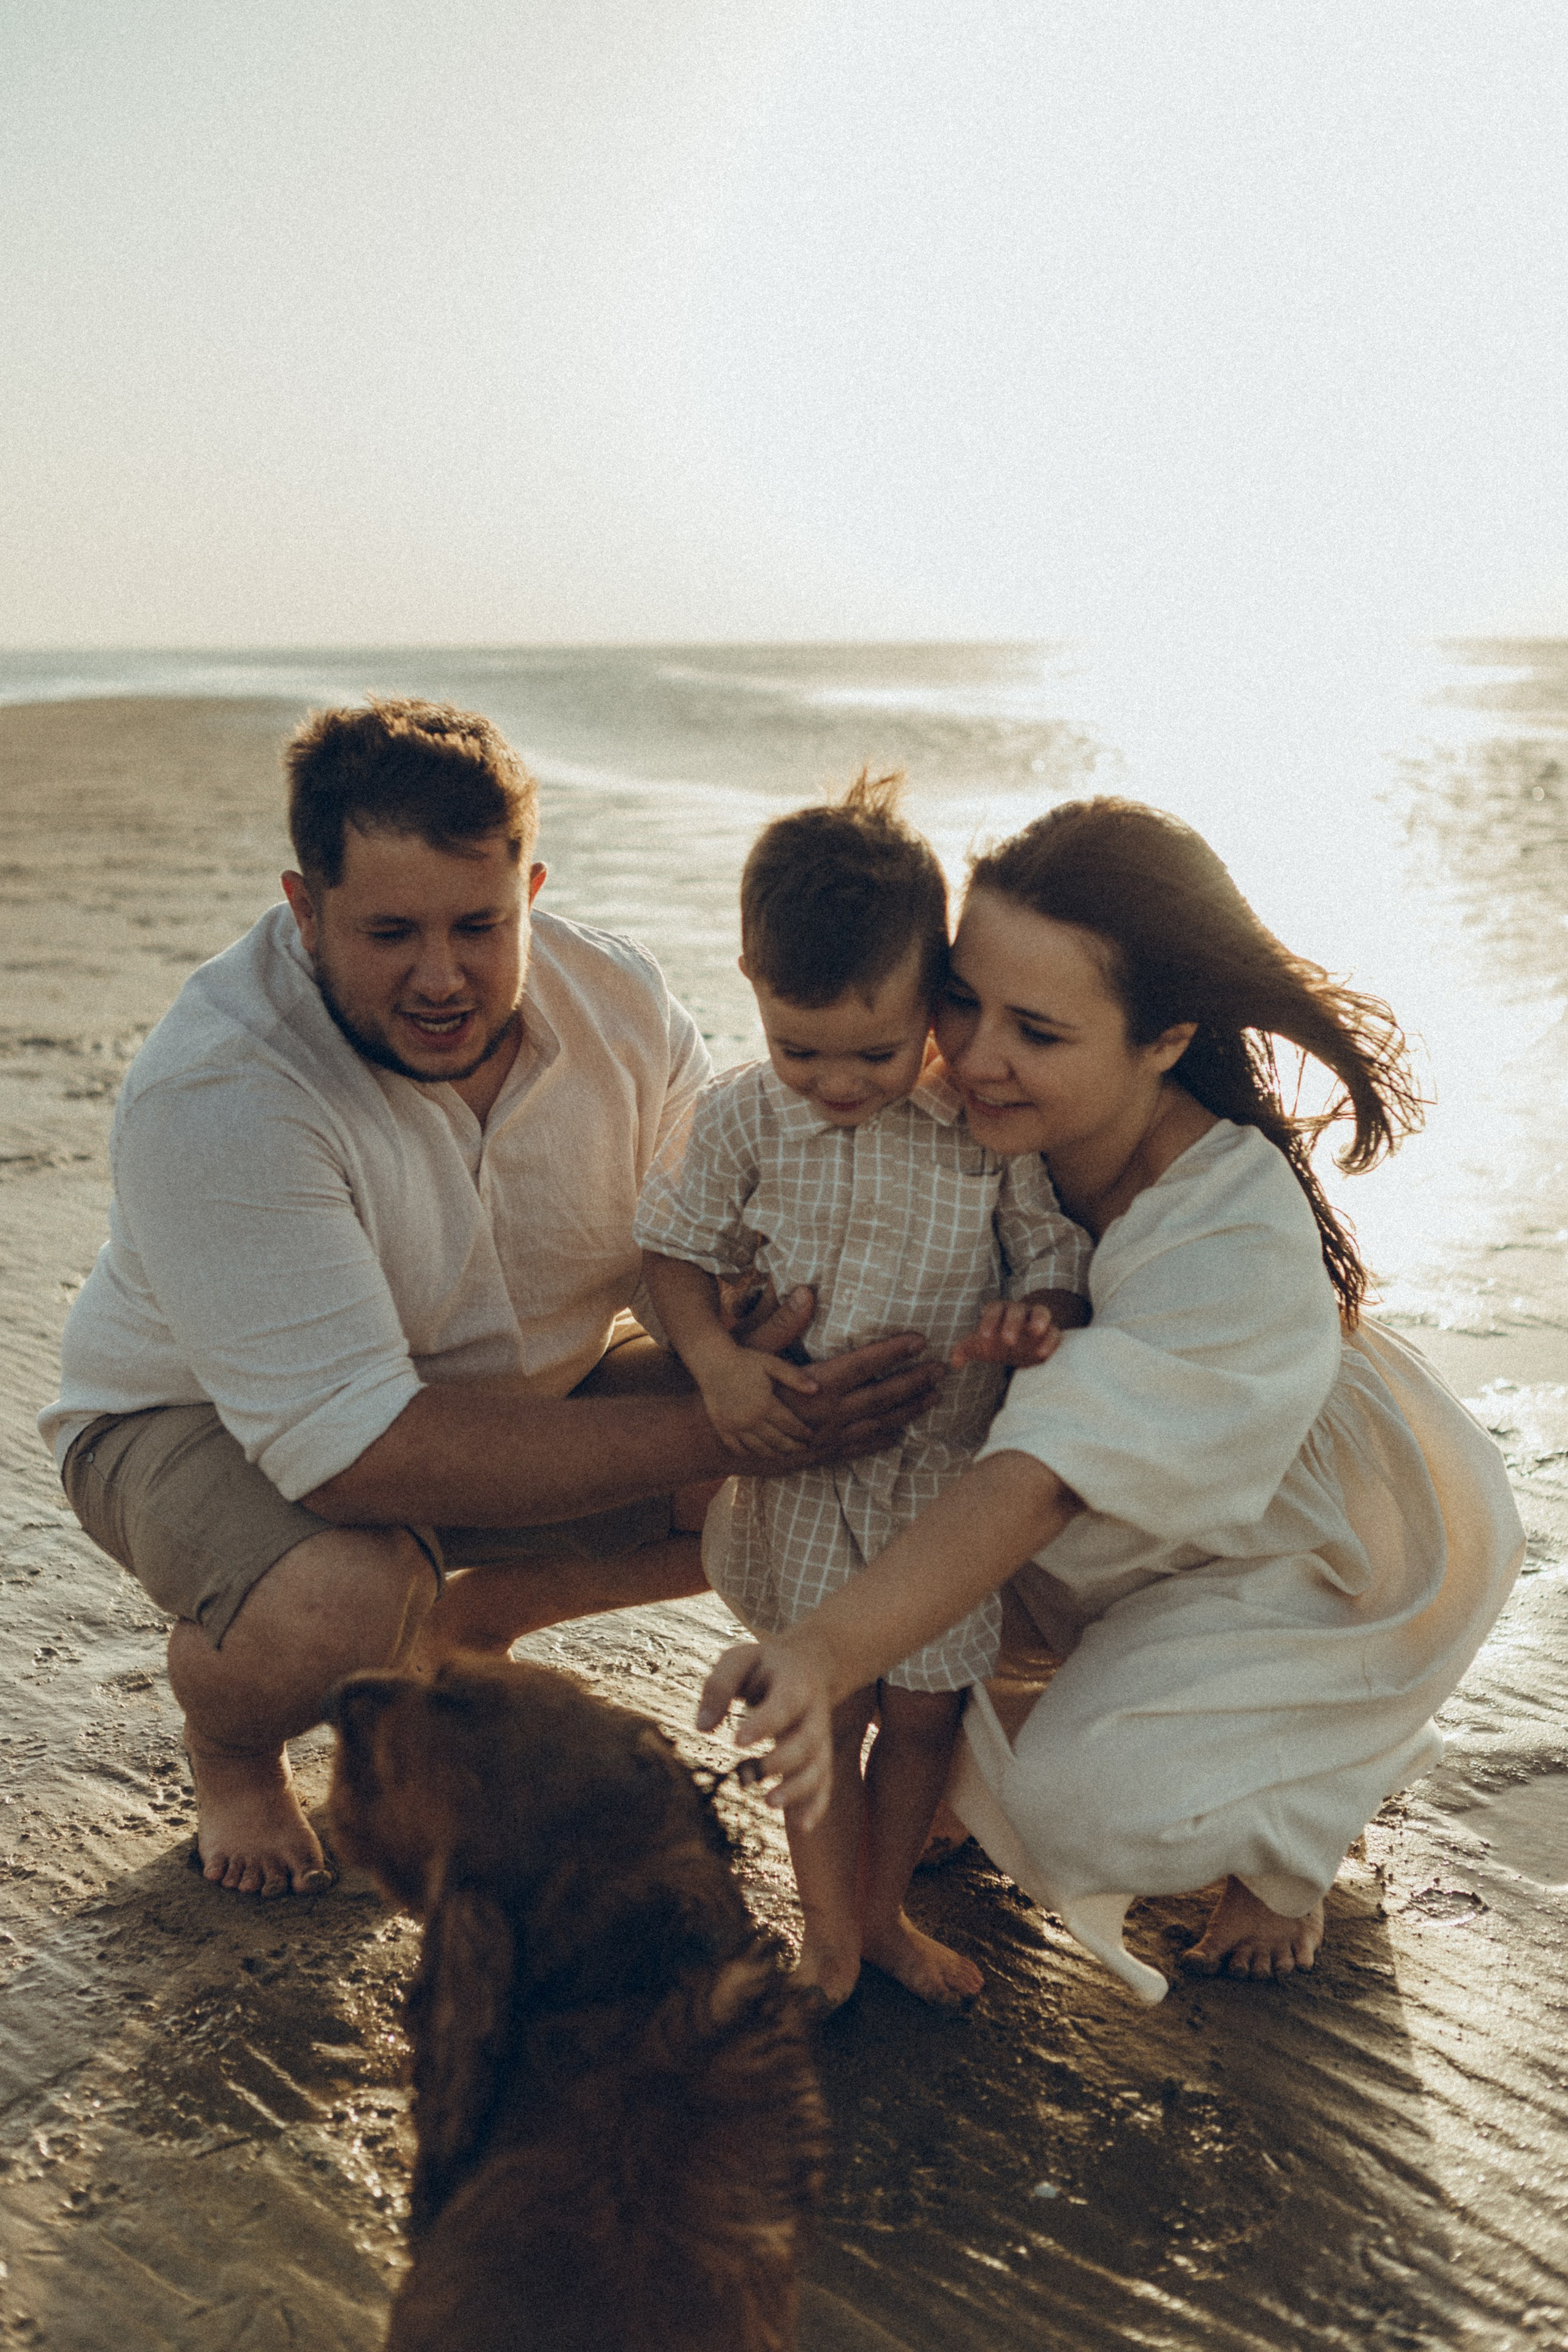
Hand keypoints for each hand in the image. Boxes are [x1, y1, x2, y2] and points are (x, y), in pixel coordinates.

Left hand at [696, 1637, 834, 1830]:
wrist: (811, 1665)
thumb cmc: (765, 1665)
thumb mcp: (740, 1658)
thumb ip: (719, 1685)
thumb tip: (702, 1727)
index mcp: (796, 1682)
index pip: (784, 1704)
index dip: (765, 1723)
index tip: (738, 1741)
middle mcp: (815, 1712)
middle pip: (807, 1741)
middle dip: (782, 1762)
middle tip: (749, 1775)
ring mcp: (821, 1737)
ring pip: (819, 1767)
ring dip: (799, 1789)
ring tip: (769, 1803)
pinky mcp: (820, 1757)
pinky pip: (825, 1783)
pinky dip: (817, 1806)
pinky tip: (801, 1826)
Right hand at [700, 1348, 820, 1458]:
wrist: (712, 1362)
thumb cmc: (745, 1360)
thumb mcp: (772, 1364)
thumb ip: (794, 1377)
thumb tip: (817, 1389)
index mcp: (765, 1404)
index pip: (790, 1425)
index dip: (802, 1432)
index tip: (810, 1436)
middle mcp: (750, 1420)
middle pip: (777, 1441)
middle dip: (792, 1447)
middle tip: (802, 1449)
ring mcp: (735, 1426)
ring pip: (758, 1449)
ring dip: (774, 1454)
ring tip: (783, 1454)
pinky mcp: (722, 1428)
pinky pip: (737, 1448)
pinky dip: (749, 1454)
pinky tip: (757, 1453)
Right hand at [733, 1287, 945, 1464]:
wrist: (714, 1438)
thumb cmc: (736, 1386)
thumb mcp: (756, 1350)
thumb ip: (784, 1323)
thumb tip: (805, 1292)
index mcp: (817, 1385)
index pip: (865, 1364)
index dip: (895, 1352)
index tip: (920, 1341)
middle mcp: (828, 1414)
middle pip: (882, 1397)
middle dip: (915, 1382)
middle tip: (942, 1370)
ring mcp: (827, 1438)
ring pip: (878, 1424)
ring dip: (909, 1411)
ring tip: (934, 1398)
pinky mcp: (820, 1454)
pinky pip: (860, 1448)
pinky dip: (883, 1440)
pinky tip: (901, 1433)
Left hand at [950, 1299, 1062, 1368]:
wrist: (1023, 1343)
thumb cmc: (998, 1343)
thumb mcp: (982, 1346)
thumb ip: (966, 1350)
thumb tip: (955, 1362)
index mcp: (999, 1311)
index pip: (993, 1309)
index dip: (988, 1321)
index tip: (984, 1336)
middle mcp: (1019, 1311)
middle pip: (1016, 1310)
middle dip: (1012, 1323)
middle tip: (1008, 1340)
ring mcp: (1037, 1319)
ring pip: (1040, 1312)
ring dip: (1038, 1321)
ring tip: (1036, 1331)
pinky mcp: (1052, 1331)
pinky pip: (1055, 1331)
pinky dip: (1051, 1340)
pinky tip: (1044, 1353)